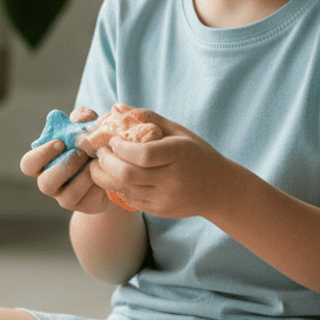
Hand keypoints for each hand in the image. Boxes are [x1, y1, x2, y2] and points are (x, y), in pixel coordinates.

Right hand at [19, 107, 113, 214]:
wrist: (116, 167)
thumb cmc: (94, 144)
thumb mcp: (89, 127)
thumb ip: (83, 118)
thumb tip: (78, 117)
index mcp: (44, 163)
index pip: (29, 164)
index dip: (41, 154)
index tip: (60, 142)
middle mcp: (51, 182)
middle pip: (44, 183)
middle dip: (64, 167)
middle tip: (81, 153)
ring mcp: (66, 197)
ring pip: (67, 196)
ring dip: (83, 176)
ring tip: (96, 162)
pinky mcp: (84, 206)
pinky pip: (88, 200)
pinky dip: (97, 184)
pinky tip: (105, 172)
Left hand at [88, 110, 224, 218]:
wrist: (218, 189)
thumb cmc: (196, 153)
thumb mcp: (178, 131)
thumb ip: (147, 118)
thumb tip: (116, 108)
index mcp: (179, 154)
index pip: (142, 154)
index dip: (120, 147)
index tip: (112, 140)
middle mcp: (173, 179)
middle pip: (127, 174)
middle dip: (105, 162)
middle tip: (100, 152)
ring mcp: (166, 198)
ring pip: (124, 189)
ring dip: (106, 176)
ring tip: (102, 164)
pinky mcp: (160, 211)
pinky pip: (130, 200)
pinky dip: (118, 188)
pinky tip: (117, 177)